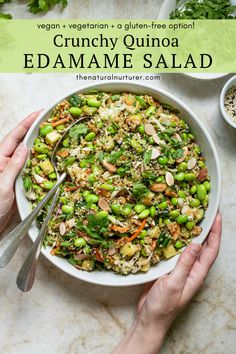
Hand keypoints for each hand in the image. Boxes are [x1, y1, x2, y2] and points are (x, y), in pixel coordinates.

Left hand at [0, 111, 40, 233]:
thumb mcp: (2, 185)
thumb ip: (13, 166)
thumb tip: (25, 147)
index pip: (14, 137)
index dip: (27, 124)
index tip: (39, 113)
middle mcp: (7, 162)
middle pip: (23, 142)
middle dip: (36, 130)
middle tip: (52, 120)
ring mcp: (15, 172)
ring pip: (30, 155)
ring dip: (42, 146)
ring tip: (55, 136)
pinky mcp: (21, 182)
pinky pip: (34, 169)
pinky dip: (43, 163)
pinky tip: (52, 159)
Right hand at [113, 214, 221, 353]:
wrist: (149, 319)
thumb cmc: (163, 306)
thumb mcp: (174, 283)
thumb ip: (185, 264)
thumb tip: (196, 244)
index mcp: (197, 274)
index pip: (211, 250)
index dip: (215, 233)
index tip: (216, 216)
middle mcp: (192, 270)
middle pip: (204, 246)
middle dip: (207, 229)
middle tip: (204, 211)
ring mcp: (181, 269)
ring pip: (190, 247)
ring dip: (192, 232)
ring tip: (190, 216)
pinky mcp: (170, 269)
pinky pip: (177, 251)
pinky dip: (177, 240)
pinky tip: (171, 232)